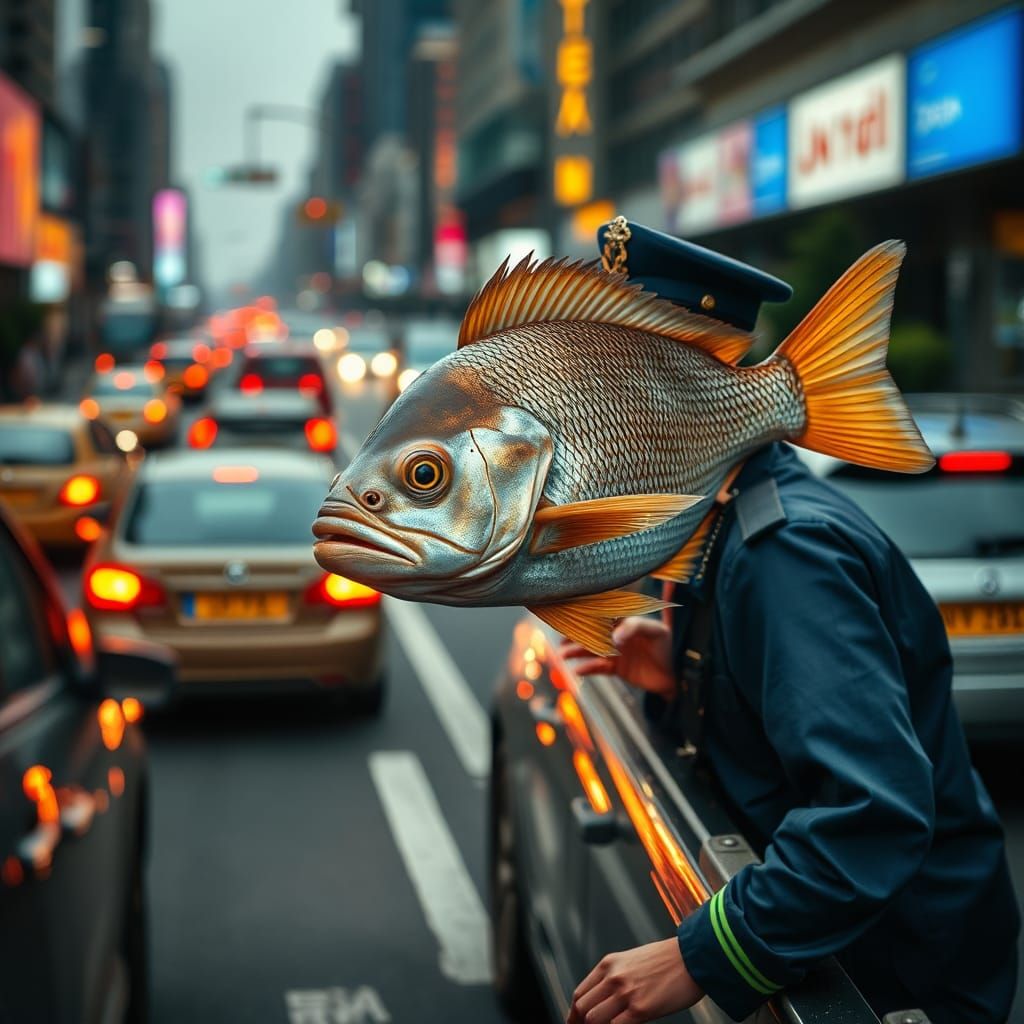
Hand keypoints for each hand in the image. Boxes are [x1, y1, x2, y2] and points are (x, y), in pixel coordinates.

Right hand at [559, 617, 675, 699]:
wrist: (679, 673)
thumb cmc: (669, 646)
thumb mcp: (656, 631)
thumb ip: (635, 627)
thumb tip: (614, 637)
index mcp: (626, 620)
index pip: (602, 615)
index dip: (586, 615)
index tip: (570, 615)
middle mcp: (617, 634)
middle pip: (591, 634)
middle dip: (575, 636)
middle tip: (561, 639)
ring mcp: (615, 652)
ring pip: (591, 651)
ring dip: (576, 652)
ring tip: (563, 656)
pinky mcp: (617, 668)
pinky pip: (598, 668)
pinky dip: (588, 669)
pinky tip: (577, 670)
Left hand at [567, 939, 702, 1023]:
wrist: (693, 956)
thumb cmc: (667, 959)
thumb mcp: (632, 961)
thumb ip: (615, 977)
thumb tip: (603, 1000)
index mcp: (609, 964)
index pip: (580, 994)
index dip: (574, 1014)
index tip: (575, 1023)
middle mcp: (613, 977)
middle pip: (582, 1008)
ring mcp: (626, 994)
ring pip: (593, 1020)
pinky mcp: (641, 1009)